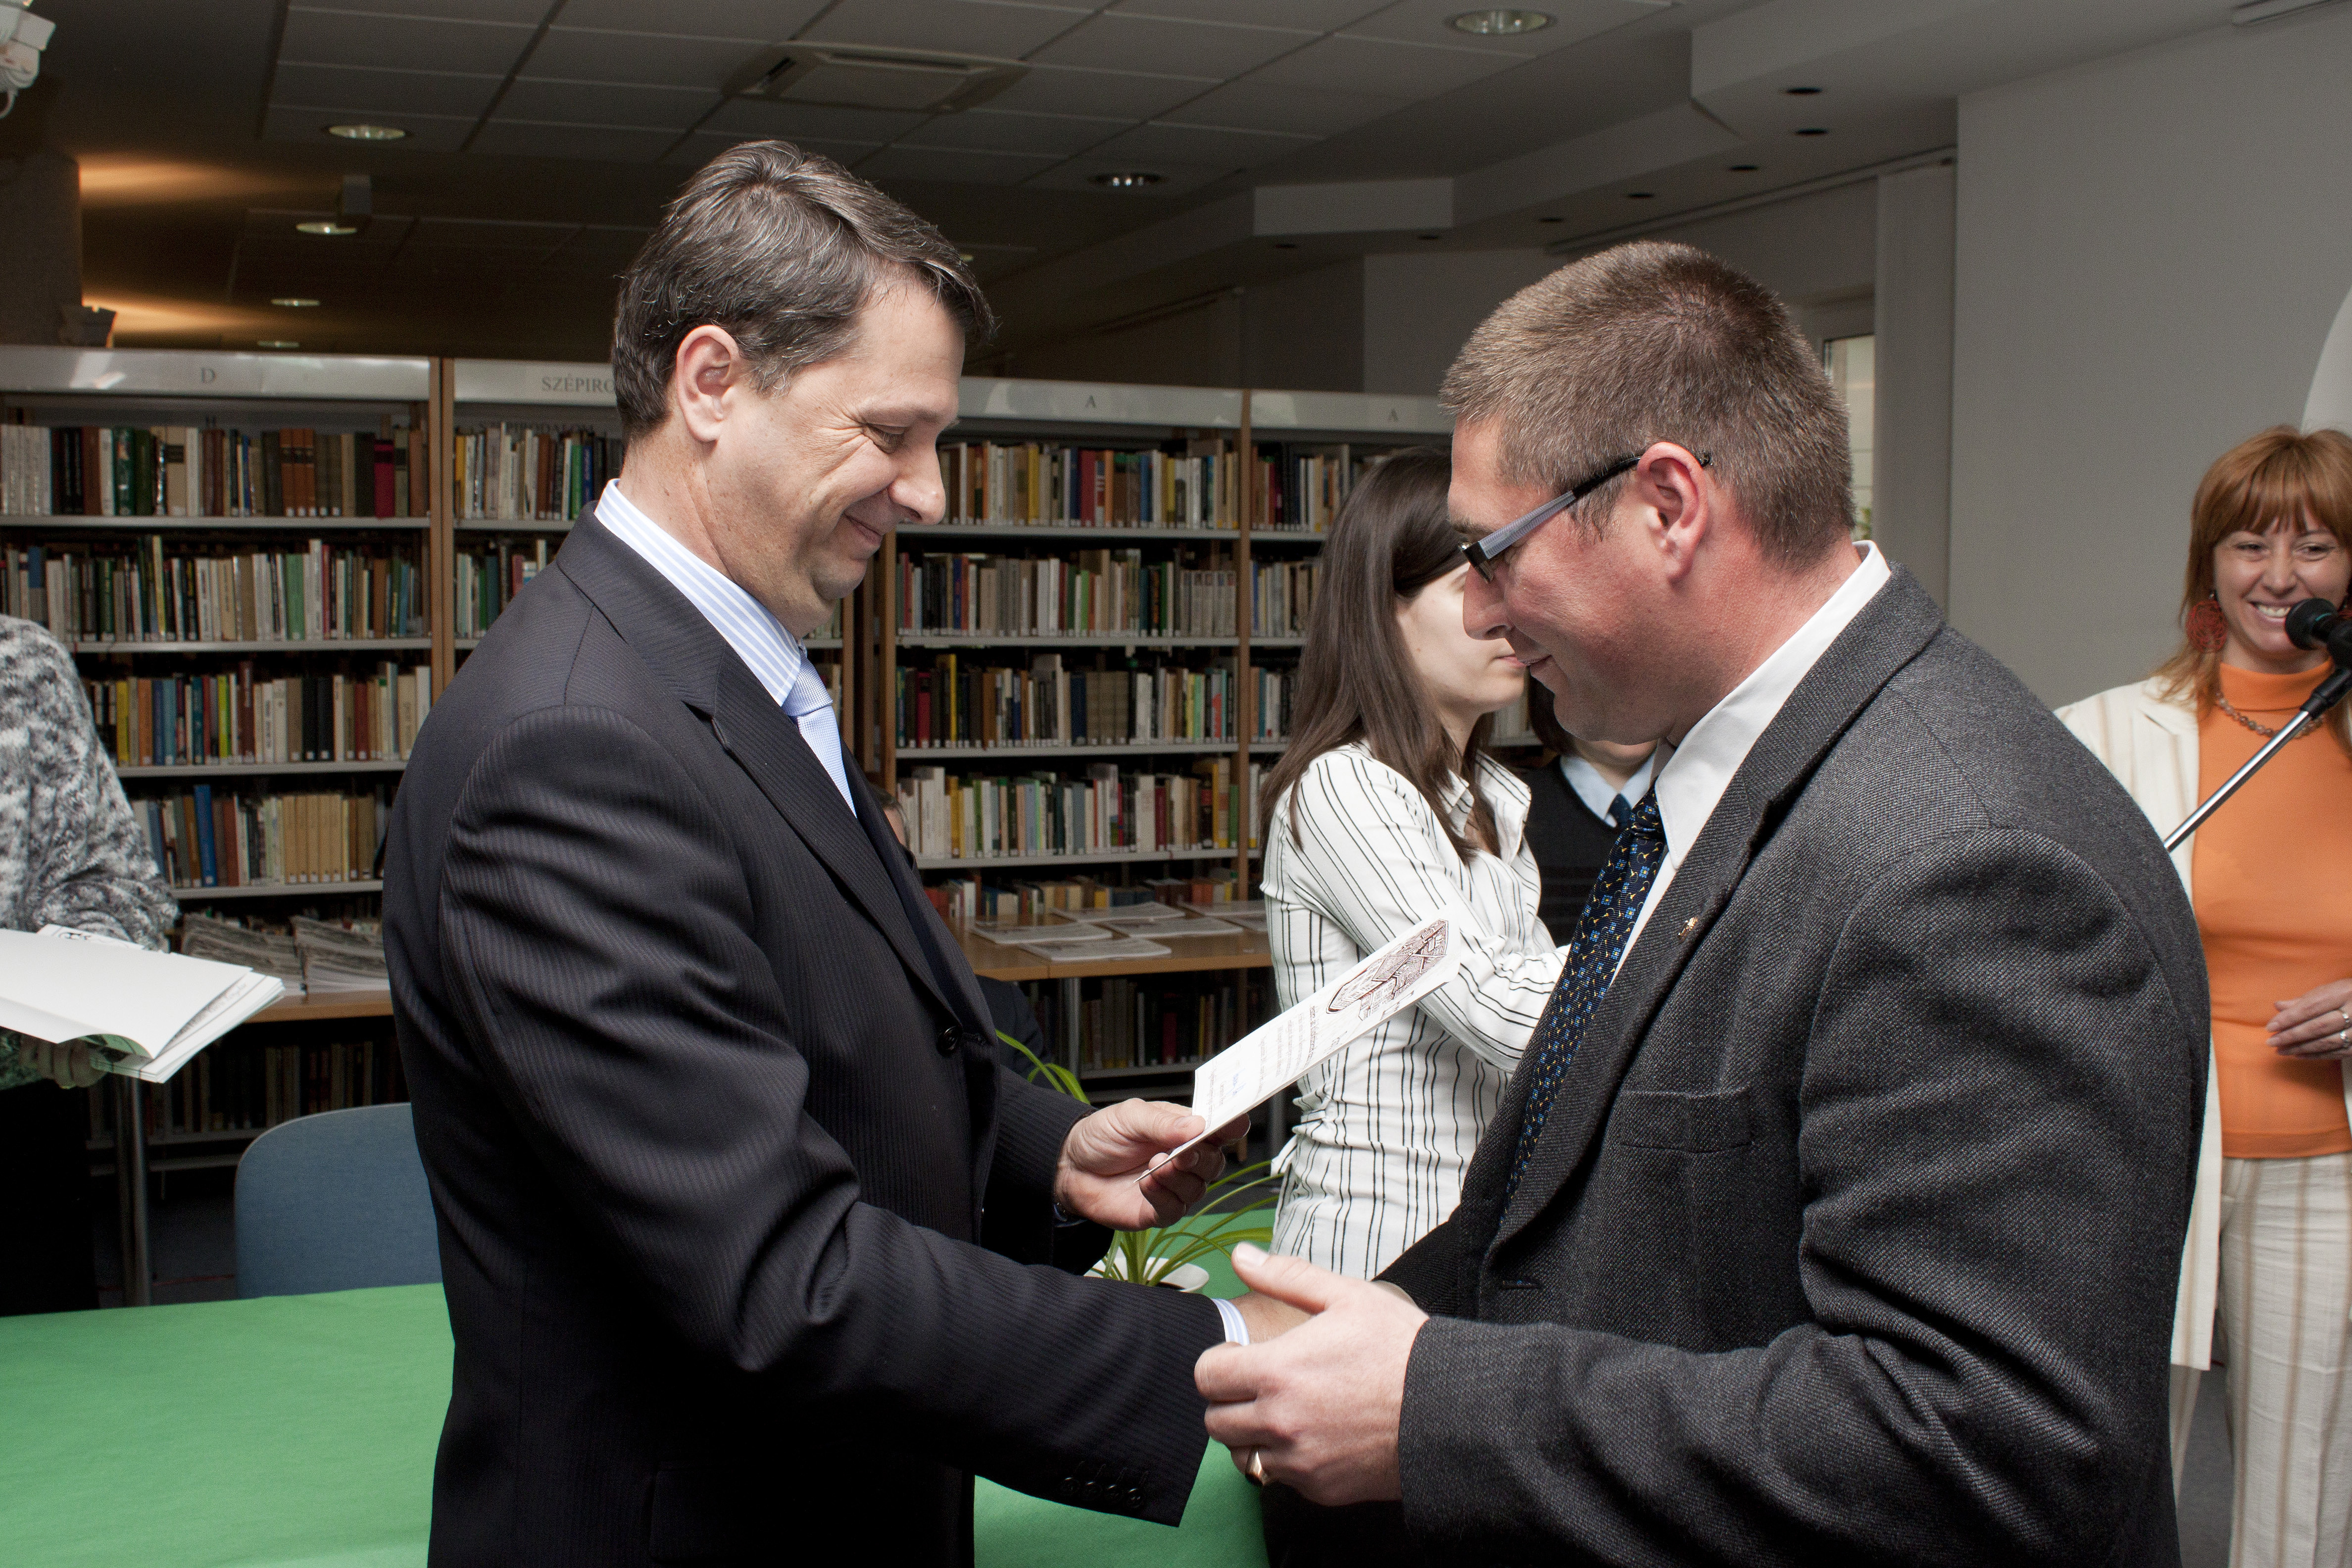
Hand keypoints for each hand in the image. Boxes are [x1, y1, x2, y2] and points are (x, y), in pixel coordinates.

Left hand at [19, 1037, 105, 1089]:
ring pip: (43, 1069)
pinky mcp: (33, 1062)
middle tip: (66, 1036)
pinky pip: (26, 1060)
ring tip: (52, 1033)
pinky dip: (29, 1047)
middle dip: (63, 1053)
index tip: (82, 1042)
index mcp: (87, 1076)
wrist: (72, 1032)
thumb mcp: (104, 1040)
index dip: (80, 1060)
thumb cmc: (93, 1035)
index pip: (82, 1076)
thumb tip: (119, 1028)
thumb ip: (106, 1040)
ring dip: (47, 1050)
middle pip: (61, 1074)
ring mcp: (49, 1070)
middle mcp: (66, 1077)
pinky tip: (38, 1034)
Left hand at [1054, 1098, 1247, 1228]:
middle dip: (1201, 1157)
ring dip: (1178, 1176)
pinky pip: (1174, 1209)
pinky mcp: (1159, 1211)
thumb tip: (1198, 1125)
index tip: (1233, 1125)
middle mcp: (1185, 1160)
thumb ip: (1162, 1122)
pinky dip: (1163, 1196)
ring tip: (1154, 1165)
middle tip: (1181, 1151)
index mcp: (1185, 1130)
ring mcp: (1173, 1187)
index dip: (1232, 1127)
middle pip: (1215, 1162)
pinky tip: (1145, 1183)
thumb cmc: (1102, 1136)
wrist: (1069, 1165)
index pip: (1221, 1130)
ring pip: (1197, 1188)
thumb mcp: (1130, 1117)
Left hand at [1196, 1243, 1426, 1505]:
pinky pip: (1280, 1477)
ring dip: (1251, 1434)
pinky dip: (1286, 1459)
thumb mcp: (1347, 1297)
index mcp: (1278, 1371)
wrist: (1451, 1410)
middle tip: (1259, 1384)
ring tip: (1282, 1411)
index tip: (1240, 1357)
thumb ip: (1286, 1276)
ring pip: (1242, 1455)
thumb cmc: (1400, 1348)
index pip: (1207, 1377)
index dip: (1218, 1363)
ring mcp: (1300, 1461)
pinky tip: (1314, 1434)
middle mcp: (1281, 1422)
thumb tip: (1240, 1256)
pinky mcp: (1320, 1488)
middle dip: (1228, 1400)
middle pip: (1215, 1421)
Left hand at [2267, 979, 2351, 1058]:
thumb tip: (2278, 1006)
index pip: (2310, 1008)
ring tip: (2281, 1050)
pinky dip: (2316, 1055)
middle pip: (2317, 1027)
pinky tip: (2299, 1054)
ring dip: (2300, 1048)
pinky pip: (2336, 1052)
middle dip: (2291, 1036)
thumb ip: (2305, 1000)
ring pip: (2326, 1042)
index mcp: (2344, 993)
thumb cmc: (2351, 994)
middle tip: (2271, 1041)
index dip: (2289, 1018)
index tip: (2270, 1027)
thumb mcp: (2331, 990)